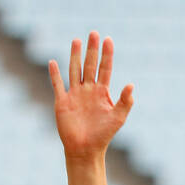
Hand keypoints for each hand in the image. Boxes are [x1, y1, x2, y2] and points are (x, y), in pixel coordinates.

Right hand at [48, 32, 133, 158]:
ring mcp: (75, 95)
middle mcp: (88, 90)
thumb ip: (125, 102)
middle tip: (94, 33)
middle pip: (90, 65)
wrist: (85, 150)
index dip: (107, 55)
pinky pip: (58, 85)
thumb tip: (131, 85)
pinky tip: (53, 62)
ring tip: (77, 40)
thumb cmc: (103, 136)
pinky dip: (55, 74)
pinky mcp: (62, 102)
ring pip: (74, 70)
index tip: (108, 40)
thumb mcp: (118, 118)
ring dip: (75, 56)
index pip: (105, 69)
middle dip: (92, 50)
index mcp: (101, 93)